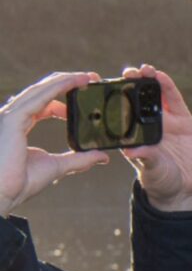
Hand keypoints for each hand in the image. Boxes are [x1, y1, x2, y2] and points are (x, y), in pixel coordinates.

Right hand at [0, 71, 104, 218]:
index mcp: (20, 125)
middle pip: (42, 91)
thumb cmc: (20, 182)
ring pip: (40, 89)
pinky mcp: (12, 119)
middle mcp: (14, 117)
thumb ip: (79, 159)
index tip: (85, 94)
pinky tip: (74, 82)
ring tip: (87, 77)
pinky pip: (38, 97)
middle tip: (92, 78)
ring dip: (65, 80)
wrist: (3, 194)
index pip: (43, 103)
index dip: (63, 96)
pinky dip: (57, 87)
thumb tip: (102, 156)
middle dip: (67, 82)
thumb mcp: (58, 167)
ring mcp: (11, 116)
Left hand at [119, 64, 191, 210]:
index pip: (117, 109)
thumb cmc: (159, 178)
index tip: (99, 83)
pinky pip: (174, 101)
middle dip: (130, 83)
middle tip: (126, 74)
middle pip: (136, 97)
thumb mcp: (150, 169)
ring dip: (148, 80)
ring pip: (154, 95)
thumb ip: (144, 157)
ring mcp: (165, 120)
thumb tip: (130, 150)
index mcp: (130, 132)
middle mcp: (145, 122)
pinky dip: (168, 87)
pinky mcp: (182, 121)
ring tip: (143, 70)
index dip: (109, 94)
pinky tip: (161, 77)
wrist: (183, 187)